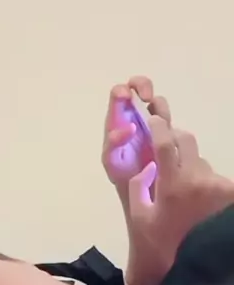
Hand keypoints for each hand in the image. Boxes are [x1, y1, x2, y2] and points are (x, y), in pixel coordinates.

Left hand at [102, 76, 170, 212]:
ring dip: (159, 110)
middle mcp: (136, 118)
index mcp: (118, 121)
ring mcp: (154, 125)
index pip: (119, 94)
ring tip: (157, 127)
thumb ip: (113, 143)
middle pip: (141, 89)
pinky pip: (171, 124)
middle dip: (144, 87)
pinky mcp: (169, 136)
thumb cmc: (122, 176)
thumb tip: (127, 128)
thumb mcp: (112, 161)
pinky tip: (167, 141)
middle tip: (147, 100)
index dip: (124, 90)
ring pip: (159, 106)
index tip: (128, 97)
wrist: (141, 196)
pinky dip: (171, 127)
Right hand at [125, 115, 233, 284]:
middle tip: (166, 149)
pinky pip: (214, 179)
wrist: (197, 269)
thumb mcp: (140, 220)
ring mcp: (218, 185)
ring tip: (183, 191)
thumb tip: (146, 167)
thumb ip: (138, 188)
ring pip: (200, 161)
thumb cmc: (163, 246)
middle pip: (186, 140)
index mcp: (172, 185)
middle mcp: (197, 179)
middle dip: (174, 139)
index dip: (157, 126)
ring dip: (190, 167)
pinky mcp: (231, 193)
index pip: (164, 141)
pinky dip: (204, 185)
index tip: (152, 120)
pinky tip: (199, 203)